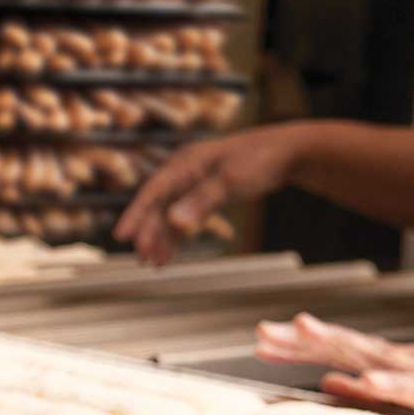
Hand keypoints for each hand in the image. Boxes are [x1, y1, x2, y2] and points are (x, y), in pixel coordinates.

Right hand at [113, 125, 309, 265]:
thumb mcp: (231, 181)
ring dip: (163, 237)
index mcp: (186, 162)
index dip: (136, 214)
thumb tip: (174, 222)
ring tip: (155, 263)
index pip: (154, 191)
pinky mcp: (208, 190)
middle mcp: (186, 170)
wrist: (291, 151)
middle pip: (159, 205)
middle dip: (150, 232)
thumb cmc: (261, 160)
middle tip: (142, 258)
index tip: (122, 236)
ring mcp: (196, 180)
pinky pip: (185, 214)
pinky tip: (172, 252)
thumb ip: (201, 202)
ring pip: (171, 212)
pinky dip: (178, 234)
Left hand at [255, 313, 413, 414]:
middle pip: (348, 347)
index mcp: (402, 362)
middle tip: (262, 333)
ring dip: (337, 344)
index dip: (301, 345)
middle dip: (303, 340)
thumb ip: (373, 392)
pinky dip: (387, 385)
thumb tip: (327, 386)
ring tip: (302, 331)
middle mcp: (411, 361)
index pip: (342, 351)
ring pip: (375, 357)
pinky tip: (363, 382)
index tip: (263, 339)